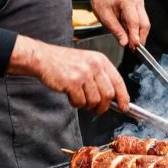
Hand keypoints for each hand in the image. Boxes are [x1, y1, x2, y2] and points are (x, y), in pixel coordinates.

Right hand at [10, 36, 129, 114]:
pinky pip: (80, 102)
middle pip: (108, 94)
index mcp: (100, 60)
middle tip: (97, 109)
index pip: (118, 81)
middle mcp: (94, 66)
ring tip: (79, 98)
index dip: (123, 97)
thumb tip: (112, 96)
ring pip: (95, 100)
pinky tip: (70, 96)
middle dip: (103, 106)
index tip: (124, 107)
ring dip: (87, 105)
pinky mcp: (72, 82)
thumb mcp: (87, 62)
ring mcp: (84, 74)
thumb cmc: (63, 61)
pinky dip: (75, 103)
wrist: (43, 58)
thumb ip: (100, 76)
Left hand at [81, 0, 149, 48]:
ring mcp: (140, 3)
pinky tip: (129, 34)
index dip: (135, 37)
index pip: (135, 23)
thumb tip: (125, 43)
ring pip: (144, 23)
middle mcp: (137, 1)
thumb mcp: (104, 17)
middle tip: (132, 48)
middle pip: (144, 24)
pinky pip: (141, 21)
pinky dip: (136, 29)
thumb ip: (116, 30)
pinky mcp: (139, 7)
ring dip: (138, 34)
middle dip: (140, 38)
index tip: (134, 47)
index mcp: (128, 1)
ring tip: (129, 42)